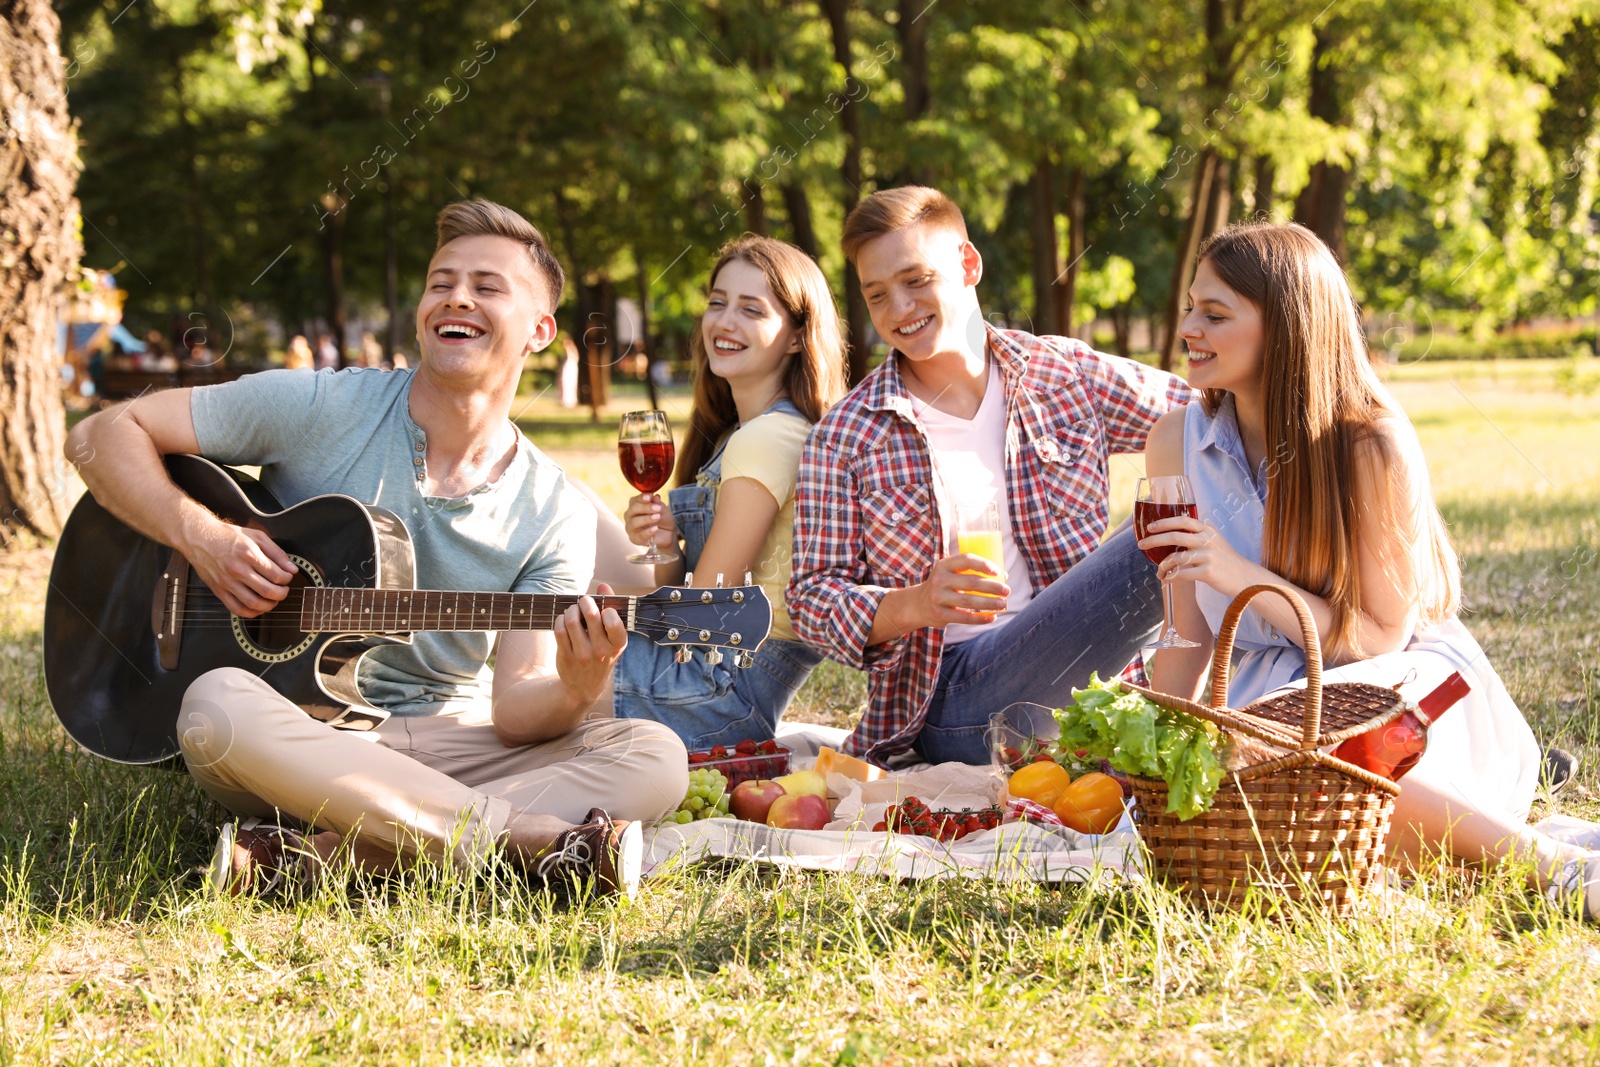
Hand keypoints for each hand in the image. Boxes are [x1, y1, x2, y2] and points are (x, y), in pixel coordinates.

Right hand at [180, 511, 295, 617]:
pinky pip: (237, 609)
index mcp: (249, 554)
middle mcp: (237, 570)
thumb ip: (277, 553)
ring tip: (273, 599)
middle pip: (267, 591)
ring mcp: (227, 582)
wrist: (200, 538)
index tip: (287, 577)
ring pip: (253, 603)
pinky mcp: (218, 590)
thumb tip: (292, 569)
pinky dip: (251, 612)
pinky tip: (258, 607)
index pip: (276, 575)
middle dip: (282, 594)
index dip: (287, 579)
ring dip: (269, 605)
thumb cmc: (228, 536)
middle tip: (284, 590)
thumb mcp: (257, 536)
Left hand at [552, 581, 628, 707]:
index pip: (613, 621)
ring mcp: (583, 655)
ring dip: (571, 609)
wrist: (586, 686)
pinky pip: (559, 629)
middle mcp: (601, 651)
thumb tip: (603, 585)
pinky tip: (564, 620)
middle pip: (591, 615)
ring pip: (572, 620)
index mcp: (617, 644)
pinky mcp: (566, 656)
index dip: (606, 609)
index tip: (603, 609)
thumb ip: (611, 609)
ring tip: (572, 610)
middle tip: (584, 601)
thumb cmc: (602, 654)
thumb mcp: (613, 638)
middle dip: (585, 601)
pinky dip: (560, 619)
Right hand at [623, 492, 677, 550]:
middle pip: (632, 510)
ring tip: (657, 517)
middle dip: (645, 508)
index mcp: (635, 506)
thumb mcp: (662, 509)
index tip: (650, 496)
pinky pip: (639, 536)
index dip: (641, 498)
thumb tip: (655, 496)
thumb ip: (658, 503)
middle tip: (657, 508)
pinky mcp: (634, 539)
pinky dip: (648, 532)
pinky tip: (655, 528)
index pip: (634, 500)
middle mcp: (630, 516)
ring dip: (646, 519)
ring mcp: (631, 528)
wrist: (668, 533)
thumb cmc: (662, 518)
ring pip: (633, 523)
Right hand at [911, 553, 1010, 628]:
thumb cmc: (943, 586)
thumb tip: (1004, 576)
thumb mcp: (951, 574)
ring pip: (969, 601)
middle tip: (1007, 591)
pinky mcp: (940, 614)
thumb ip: (973, 572)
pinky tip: (992, 617)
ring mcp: (938, 598)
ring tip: (1003, 604)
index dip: (984, 564)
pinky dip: (980, 618)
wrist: (918, 605)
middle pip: (972, 582)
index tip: (997, 572)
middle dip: (993, 587)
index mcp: (944, 565)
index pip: (966, 560)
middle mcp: (940, 580)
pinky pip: (964, 617)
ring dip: (990, 603)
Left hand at [1137, 515, 1258, 595]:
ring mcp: (1208, 556)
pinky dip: (1170, 578)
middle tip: (1141, 545)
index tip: (1150, 527)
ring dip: (1162, 566)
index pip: (1183, 521)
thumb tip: (1173, 533)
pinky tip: (1166, 581)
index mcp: (1208, 531)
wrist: (1245, 578)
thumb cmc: (1225, 561)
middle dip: (1154, 540)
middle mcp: (1208, 540)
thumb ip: (1198, 536)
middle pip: (1175, 536)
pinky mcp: (1208, 572)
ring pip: (1176, 558)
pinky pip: (1182, 574)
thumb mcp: (1214, 542)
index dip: (1165, 522)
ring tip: (1159, 573)